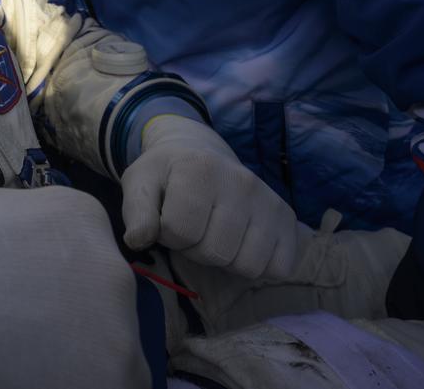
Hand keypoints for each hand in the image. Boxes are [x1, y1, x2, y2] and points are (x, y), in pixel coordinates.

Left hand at [121, 115, 301, 279]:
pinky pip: (279, 268)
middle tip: (193, 228)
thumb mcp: (139, 183)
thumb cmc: (167, 175)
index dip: (167, 234)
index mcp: (200, 168)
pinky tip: (240, 242)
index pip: (180, 231)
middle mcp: (242, 181)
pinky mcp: (288, 218)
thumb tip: (138, 240)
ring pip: (248, 265)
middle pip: (216, 252)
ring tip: (214, 233)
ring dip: (225, 260)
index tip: (168, 218)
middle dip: (196, 249)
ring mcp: (269, 199)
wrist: (200, 154)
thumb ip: (136, 212)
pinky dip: (257, 265)